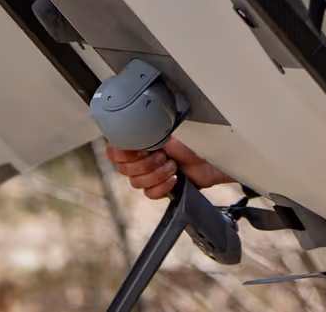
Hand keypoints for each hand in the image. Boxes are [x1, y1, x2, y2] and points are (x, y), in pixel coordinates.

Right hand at [105, 137, 234, 198]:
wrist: (210, 160)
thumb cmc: (192, 143)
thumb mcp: (168, 133)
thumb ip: (147, 134)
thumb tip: (130, 132)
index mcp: (139, 143)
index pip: (114, 152)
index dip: (123, 154)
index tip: (140, 150)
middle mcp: (141, 159)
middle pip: (124, 170)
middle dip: (146, 164)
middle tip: (164, 157)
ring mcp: (149, 175)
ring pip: (136, 183)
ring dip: (157, 175)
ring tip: (173, 166)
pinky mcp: (160, 188)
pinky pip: (149, 194)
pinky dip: (162, 187)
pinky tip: (174, 179)